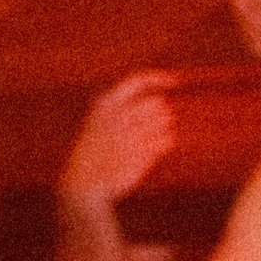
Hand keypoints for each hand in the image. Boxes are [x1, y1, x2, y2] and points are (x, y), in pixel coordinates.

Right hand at [61, 72, 176, 210]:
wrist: (84, 183)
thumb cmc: (94, 153)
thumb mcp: (100, 124)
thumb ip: (125, 110)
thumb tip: (162, 103)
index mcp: (104, 104)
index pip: (137, 81)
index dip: (159, 78)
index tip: (175, 80)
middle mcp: (119, 114)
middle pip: (157, 102)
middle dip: (160, 112)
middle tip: (148, 128)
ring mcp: (132, 132)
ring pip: (166, 119)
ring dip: (163, 127)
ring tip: (144, 140)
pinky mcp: (144, 152)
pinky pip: (168, 139)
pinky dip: (165, 142)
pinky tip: (151, 150)